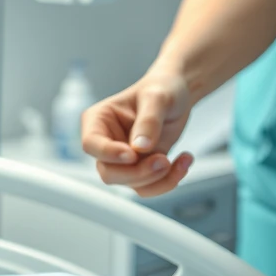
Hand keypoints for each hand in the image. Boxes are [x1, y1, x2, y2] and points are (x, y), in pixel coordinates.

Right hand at [80, 70, 194, 197]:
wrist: (178, 95)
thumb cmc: (161, 89)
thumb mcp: (157, 98)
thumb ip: (148, 121)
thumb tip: (140, 147)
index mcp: (98, 120)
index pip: (91, 144)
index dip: (109, 153)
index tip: (132, 154)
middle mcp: (106, 143)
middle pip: (109, 172)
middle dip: (138, 173)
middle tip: (163, 160)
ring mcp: (122, 160)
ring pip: (129, 184)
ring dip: (157, 179)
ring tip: (183, 158)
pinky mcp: (140, 169)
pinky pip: (148, 187)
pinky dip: (168, 181)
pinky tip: (183, 162)